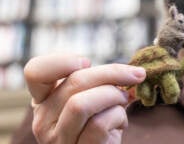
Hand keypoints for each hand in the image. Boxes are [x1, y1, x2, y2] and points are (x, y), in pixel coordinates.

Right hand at [24, 54, 145, 143]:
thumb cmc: (102, 124)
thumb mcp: (95, 97)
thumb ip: (100, 81)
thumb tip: (133, 72)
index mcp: (44, 100)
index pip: (35, 71)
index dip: (62, 61)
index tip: (87, 62)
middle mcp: (43, 120)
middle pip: (74, 81)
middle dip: (112, 72)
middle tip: (135, 75)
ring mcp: (58, 140)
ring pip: (81, 104)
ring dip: (114, 95)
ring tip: (124, 100)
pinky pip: (99, 124)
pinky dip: (118, 116)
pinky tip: (121, 123)